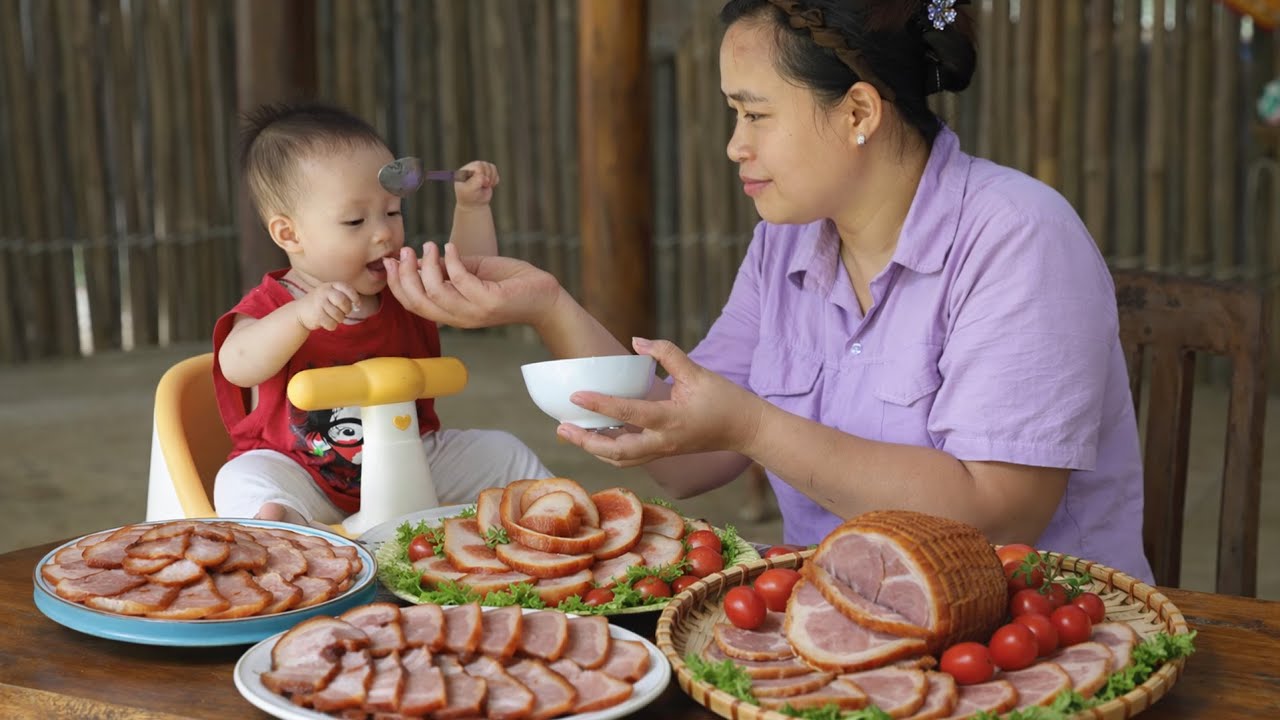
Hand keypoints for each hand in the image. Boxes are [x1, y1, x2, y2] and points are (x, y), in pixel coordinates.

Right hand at [293, 282, 358, 330]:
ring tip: (333, 318)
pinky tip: (326, 322)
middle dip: (347, 309)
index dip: (354, 296)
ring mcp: (319, 303)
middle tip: (344, 312)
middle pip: (343, 301)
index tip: (357, 304)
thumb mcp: (329, 295)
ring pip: (338, 315)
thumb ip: (343, 297)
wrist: (299, 312)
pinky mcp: (316, 315)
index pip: (346, 287)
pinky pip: (332, 324)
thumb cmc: (320, 304)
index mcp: (329, 285)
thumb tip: (357, 305)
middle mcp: (323, 292)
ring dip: (339, 319)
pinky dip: (332, 326)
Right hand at [384, 242, 562, 328]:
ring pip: (435, 292)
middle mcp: (460, 318)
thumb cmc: (510, 283)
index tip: (388, 260)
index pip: (414, 305)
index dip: (396, 284)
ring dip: (427, 266)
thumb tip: (423, 258)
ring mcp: (474, 312)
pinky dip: (451, 260)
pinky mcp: (489, 302)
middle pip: (418, 302)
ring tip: (430, 245)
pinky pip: (460, 280)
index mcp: (452, 313)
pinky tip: (451, 247)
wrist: (545, 296)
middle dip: (405, 275)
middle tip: (405, 250)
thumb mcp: (473, 273)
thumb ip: (449, 269)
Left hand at [454, 160, 498, 207]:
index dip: (482, 175)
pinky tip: (490, 184)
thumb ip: (476, 181)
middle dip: (487, 176)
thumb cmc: (469, 197)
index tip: (480, 185)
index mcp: (464, 171)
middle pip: (484, 165)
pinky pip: (494, 169)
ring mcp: (478, 169)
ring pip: (490, 166)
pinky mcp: (486, 172)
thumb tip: (485, 177)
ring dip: (491, 177)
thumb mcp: (470, 190)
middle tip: (483, 185)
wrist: (474, 204)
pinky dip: (495, 178)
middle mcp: (470, 168)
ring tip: (486, 185)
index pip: (477, 166)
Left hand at [555, 337, 766, 466]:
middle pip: (616, 452)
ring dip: (593, 449)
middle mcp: (663, 442)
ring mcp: (662, 452)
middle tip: (561, 427)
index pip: (628, 413)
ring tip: (570, 433)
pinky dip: (608, 450)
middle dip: (586, 442)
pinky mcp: (662, 453)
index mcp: (670, 420)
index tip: (577, 396)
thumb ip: (667, 353)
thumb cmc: (724, 399)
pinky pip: (630, 458)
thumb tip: (636, 341)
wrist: (745, 429)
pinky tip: (595, 436)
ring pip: (621, 460)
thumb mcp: (697, 372)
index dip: (600, 405)